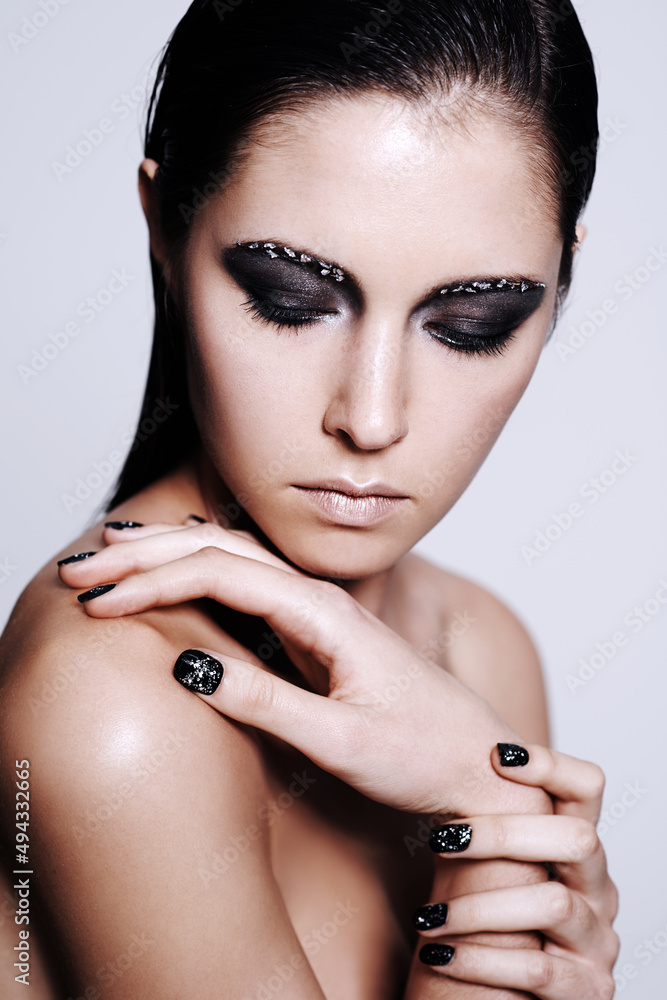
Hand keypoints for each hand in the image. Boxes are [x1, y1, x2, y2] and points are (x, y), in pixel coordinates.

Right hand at [59, 518, 549, 818]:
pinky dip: (200, 571)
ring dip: (169, 554)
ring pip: (233, 559)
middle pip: (221, 549)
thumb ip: (266, 703)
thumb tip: (186, 665)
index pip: (223, 574)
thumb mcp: (341, 742)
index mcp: (325, 614)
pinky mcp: (317, 630)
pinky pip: (249, 582)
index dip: (154, 581)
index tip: (99, 600)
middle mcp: (321, 599)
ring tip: (110, 556)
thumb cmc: (423, 752)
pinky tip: (178, 570)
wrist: (479, 762)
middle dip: (147, 552)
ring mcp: (320, 610)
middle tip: (81, 566)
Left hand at [413, 743, 618, 998]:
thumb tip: (422, 756)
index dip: (552, 764)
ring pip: (552, 904)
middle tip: (442, 837)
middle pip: (577, 839)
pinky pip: (537, 968)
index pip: (587, 788)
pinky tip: (436, 954)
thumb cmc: (478, 923)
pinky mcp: (588, 990)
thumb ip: (472, 820)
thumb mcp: (476, 866)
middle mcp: (599, 890)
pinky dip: (478, 959)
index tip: (497, 754)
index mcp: (577, 849)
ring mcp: (599, 941)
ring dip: (479, 908)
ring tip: (427, 916)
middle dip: (505, 833)